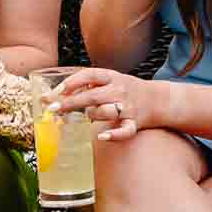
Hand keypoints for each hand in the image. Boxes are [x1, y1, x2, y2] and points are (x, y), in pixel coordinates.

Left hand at [45, 66, 166, 142]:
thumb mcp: (109, 81)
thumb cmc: (126, 91)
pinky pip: (124, 130)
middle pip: (91, 96)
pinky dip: (114, 134)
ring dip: (92, 115)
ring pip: (104, 111)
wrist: (159, 100)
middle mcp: (119, 90)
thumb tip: (55, 94)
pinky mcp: (135, 122)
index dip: (71, 82)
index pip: (89, 75)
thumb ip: (86, 85)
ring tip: (90, 116)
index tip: (55, 92)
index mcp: (112, 77)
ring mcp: (127, 106)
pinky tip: (102, 136)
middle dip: (70, 103)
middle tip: (51, 109)